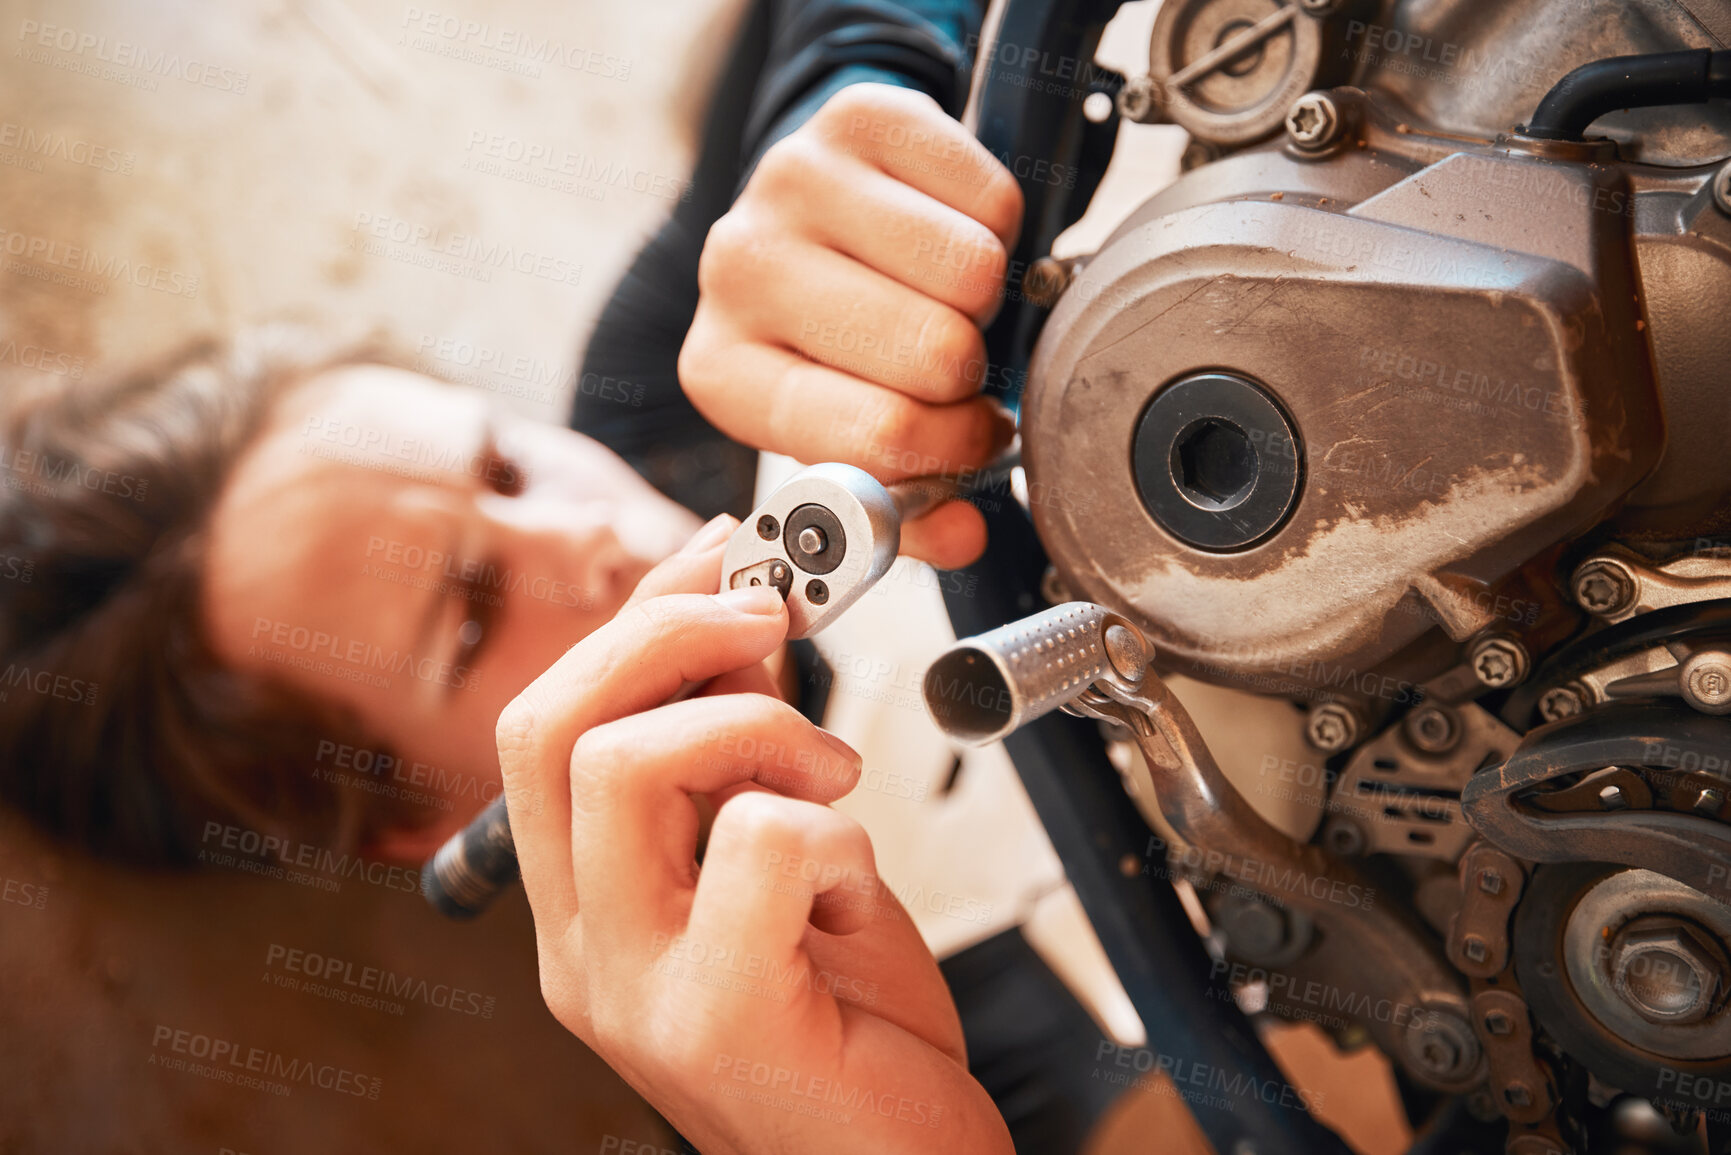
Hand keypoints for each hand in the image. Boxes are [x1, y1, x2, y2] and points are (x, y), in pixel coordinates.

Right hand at [497, 515, 1012, 1154]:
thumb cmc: (851, 1040)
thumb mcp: (791, 867)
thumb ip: (747, 759)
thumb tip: (741, 632)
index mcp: (584, 907)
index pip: (544, 722)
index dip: (637, 618)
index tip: (724, 562)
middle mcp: (583, 949)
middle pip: (550, 723)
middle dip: (668, 631)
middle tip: (771, 623)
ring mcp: (634, 987)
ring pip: (622, 762)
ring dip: (754, 726)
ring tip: (829, 777)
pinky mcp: (718, 1015)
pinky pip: (756, 841)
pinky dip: (833, 829)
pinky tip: (853, 886)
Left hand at [680, 84, 1022, 569]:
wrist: (817, 213)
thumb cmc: (837, 342)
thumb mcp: (848, 436)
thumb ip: (902, 506)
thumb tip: (963, 534)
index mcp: (723, 373)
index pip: (877, 434)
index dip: (951, 448)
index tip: (971, 439)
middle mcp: (739, 269)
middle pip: (936, 352)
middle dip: (970, 372)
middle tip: (952, 363)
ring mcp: (791, 181)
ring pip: (973, 272)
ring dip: (985, 299)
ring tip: (945, 299)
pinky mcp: (858, 116)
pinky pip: (992, 199)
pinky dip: (999, 228)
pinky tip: (950, 236)